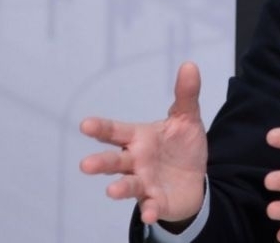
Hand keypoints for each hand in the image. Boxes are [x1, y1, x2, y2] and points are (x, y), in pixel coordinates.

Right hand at [79, 61, 207, 224]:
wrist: (193, 179)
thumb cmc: (180, 146)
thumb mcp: (186, 118)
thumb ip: (186, 95)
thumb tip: (189, 65)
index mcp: (139, 138)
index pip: (116, 131)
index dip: (101, 128)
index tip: (85, 124)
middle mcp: (135, 161)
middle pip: (114, 160)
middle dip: (101, 162)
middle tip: (86, 165)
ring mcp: (143, 182)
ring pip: (128, 185)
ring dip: (119, 188)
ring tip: (112, 190)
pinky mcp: (155, 201)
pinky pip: (151, 206)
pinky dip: (150, 210)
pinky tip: (150, 214)